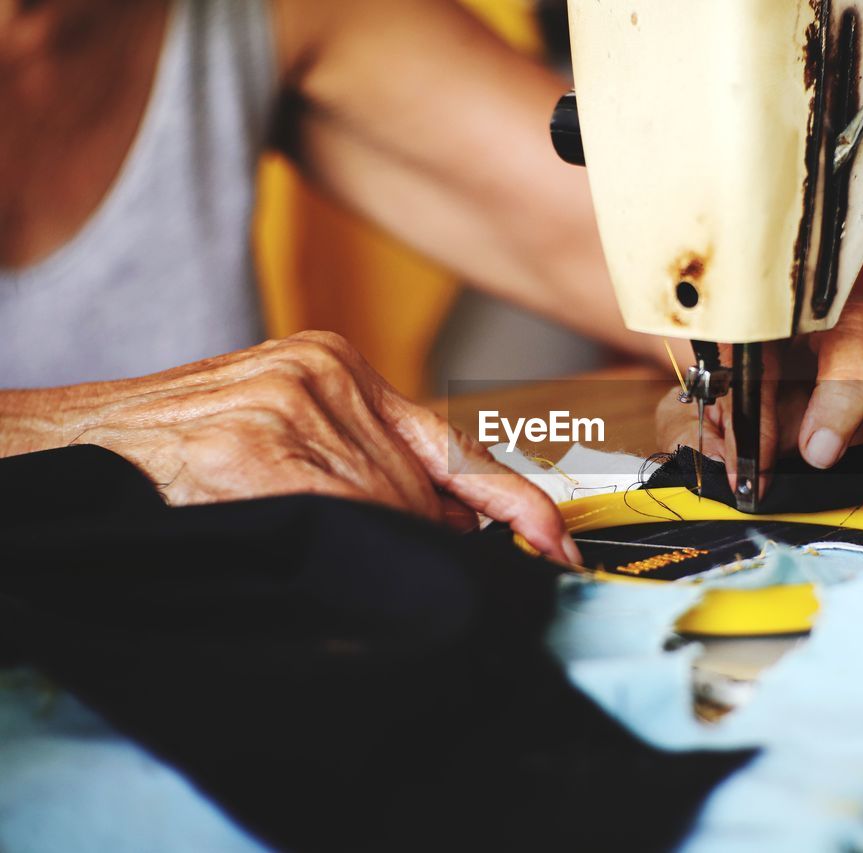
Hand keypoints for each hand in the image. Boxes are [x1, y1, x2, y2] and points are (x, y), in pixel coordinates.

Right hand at [13, 331, 578, 561]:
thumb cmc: (174, 452)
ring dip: (361, 549)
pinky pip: (340, 525)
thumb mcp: (281, 433)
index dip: (515, 503)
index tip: (557, 547)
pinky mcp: (260, 448)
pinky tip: (273, 530)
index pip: (452, 444)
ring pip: (388, 515)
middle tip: (350, 548)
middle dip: (410, 543)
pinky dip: (328, 550)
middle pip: (423, 496)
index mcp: (335, 366)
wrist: (68, 450)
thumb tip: (447, 525)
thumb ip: (363, 464)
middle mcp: (327, 376)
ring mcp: (295, 407)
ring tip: (286, 530)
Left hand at [656, 270, 862, 485]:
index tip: (759, 451)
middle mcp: (830, 314)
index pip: (771, 333)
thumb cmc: (763, 425)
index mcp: (771, 328)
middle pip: (843, 319)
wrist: (804, 440)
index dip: (765, 388)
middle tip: (823, 448)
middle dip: (839, 386)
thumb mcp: (729, 433)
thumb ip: (719, 436)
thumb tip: (730, 459)